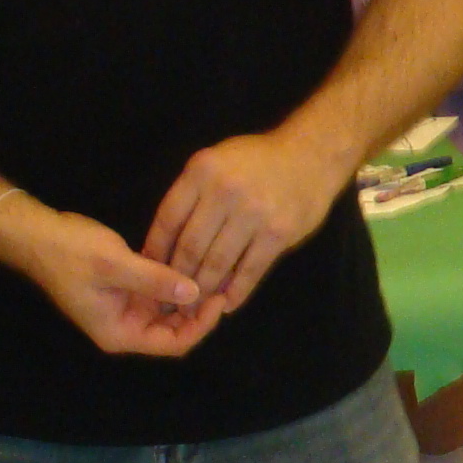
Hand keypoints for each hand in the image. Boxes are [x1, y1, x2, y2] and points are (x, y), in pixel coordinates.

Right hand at [0, 198, 229, 358]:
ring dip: (189, 297)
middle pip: (173, 331)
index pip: (172, 344)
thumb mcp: (115, 266)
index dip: (199, 326)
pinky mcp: (126, 290)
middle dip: (197, 312)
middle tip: (221, 285)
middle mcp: (125, 328)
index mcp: (120, 334)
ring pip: (169, 312)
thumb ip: (154, 280)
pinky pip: (159, 293)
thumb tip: (194, 293)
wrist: (37, 235)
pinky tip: (194, 265)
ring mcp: (125, 310)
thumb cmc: (71, 253)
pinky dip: (175, 283)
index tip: (217, 299)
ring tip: (213, 275)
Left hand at [146, 125, 352, 307]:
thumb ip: (193, 196)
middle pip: (190, 246)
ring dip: (203, 290)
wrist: (311, 156)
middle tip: (170, 299)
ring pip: (217, 263)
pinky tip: (227, 304)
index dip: (156, 250)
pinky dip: (236, 292)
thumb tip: (169, 243)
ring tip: (195, 306)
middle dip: (177, 277)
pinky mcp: (278, 233)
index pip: (168, 219)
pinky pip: (250, 270)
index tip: (151, 271)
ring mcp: (253, 213)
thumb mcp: (216, 162)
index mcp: (201, 172)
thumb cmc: (258, 161)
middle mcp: (224, 191)